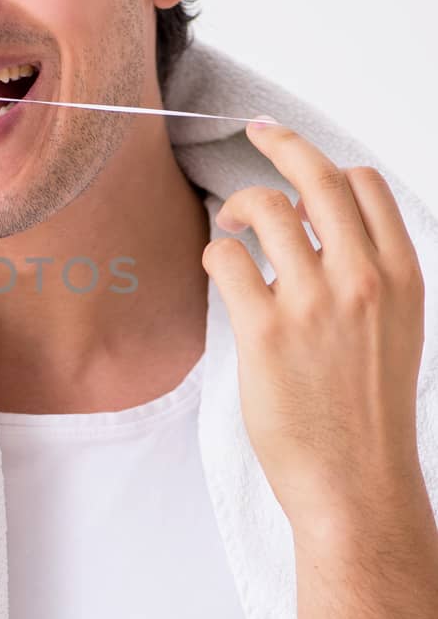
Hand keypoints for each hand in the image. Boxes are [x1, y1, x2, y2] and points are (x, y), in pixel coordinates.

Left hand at [201, 120, 426, 534]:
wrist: (357, 484)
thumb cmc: (368, 414)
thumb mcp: (395, 331)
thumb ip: (369, 276)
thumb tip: (320, 228)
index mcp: (401, 276)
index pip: (364, 185)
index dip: (325, 163)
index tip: (296, 156)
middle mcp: (362, 279)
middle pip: (317, 178)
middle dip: (281, 143)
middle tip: (255, 134)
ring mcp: (313, 303)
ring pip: (267, 209)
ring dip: (241, 206)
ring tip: (232, 226)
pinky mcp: (265, 331)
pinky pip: (227, 258)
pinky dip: (216, 251)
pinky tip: (219, 266)